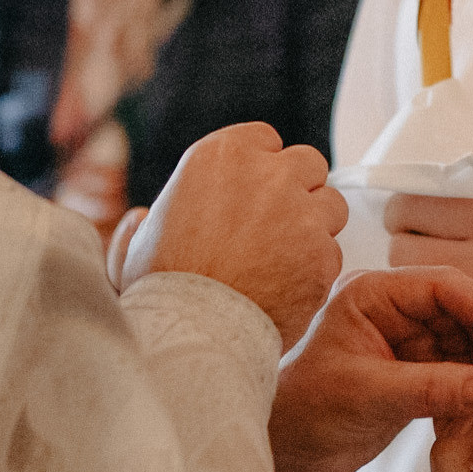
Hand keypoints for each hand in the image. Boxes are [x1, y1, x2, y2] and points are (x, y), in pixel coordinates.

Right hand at [109, 122, 348, 345]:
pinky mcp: (324, 251)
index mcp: (223, 156)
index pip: (266, 140)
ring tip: (287, 257)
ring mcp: (302, 211)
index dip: (262, 169)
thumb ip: (145, 224)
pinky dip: (318, 268)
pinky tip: (290, 286)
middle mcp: (268, 174)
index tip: (252, 195)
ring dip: (316, 226)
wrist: (193, 332)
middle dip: (298, 189)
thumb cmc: (162, 288)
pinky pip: (333, 250)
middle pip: (308, 163)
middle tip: (278, 224)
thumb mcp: (139, 242)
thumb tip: (139, 219)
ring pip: (331, 204)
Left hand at [269, 266, 472, 471]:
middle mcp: (392, 311)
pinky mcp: (413, 373)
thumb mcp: (368, 397)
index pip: (444, 286)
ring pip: (466, 342)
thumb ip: (433, 389)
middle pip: (462, 311)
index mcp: (372, 295)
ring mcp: (404, 342)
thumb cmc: (302, 413)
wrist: (282, 453)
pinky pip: (459, 371)